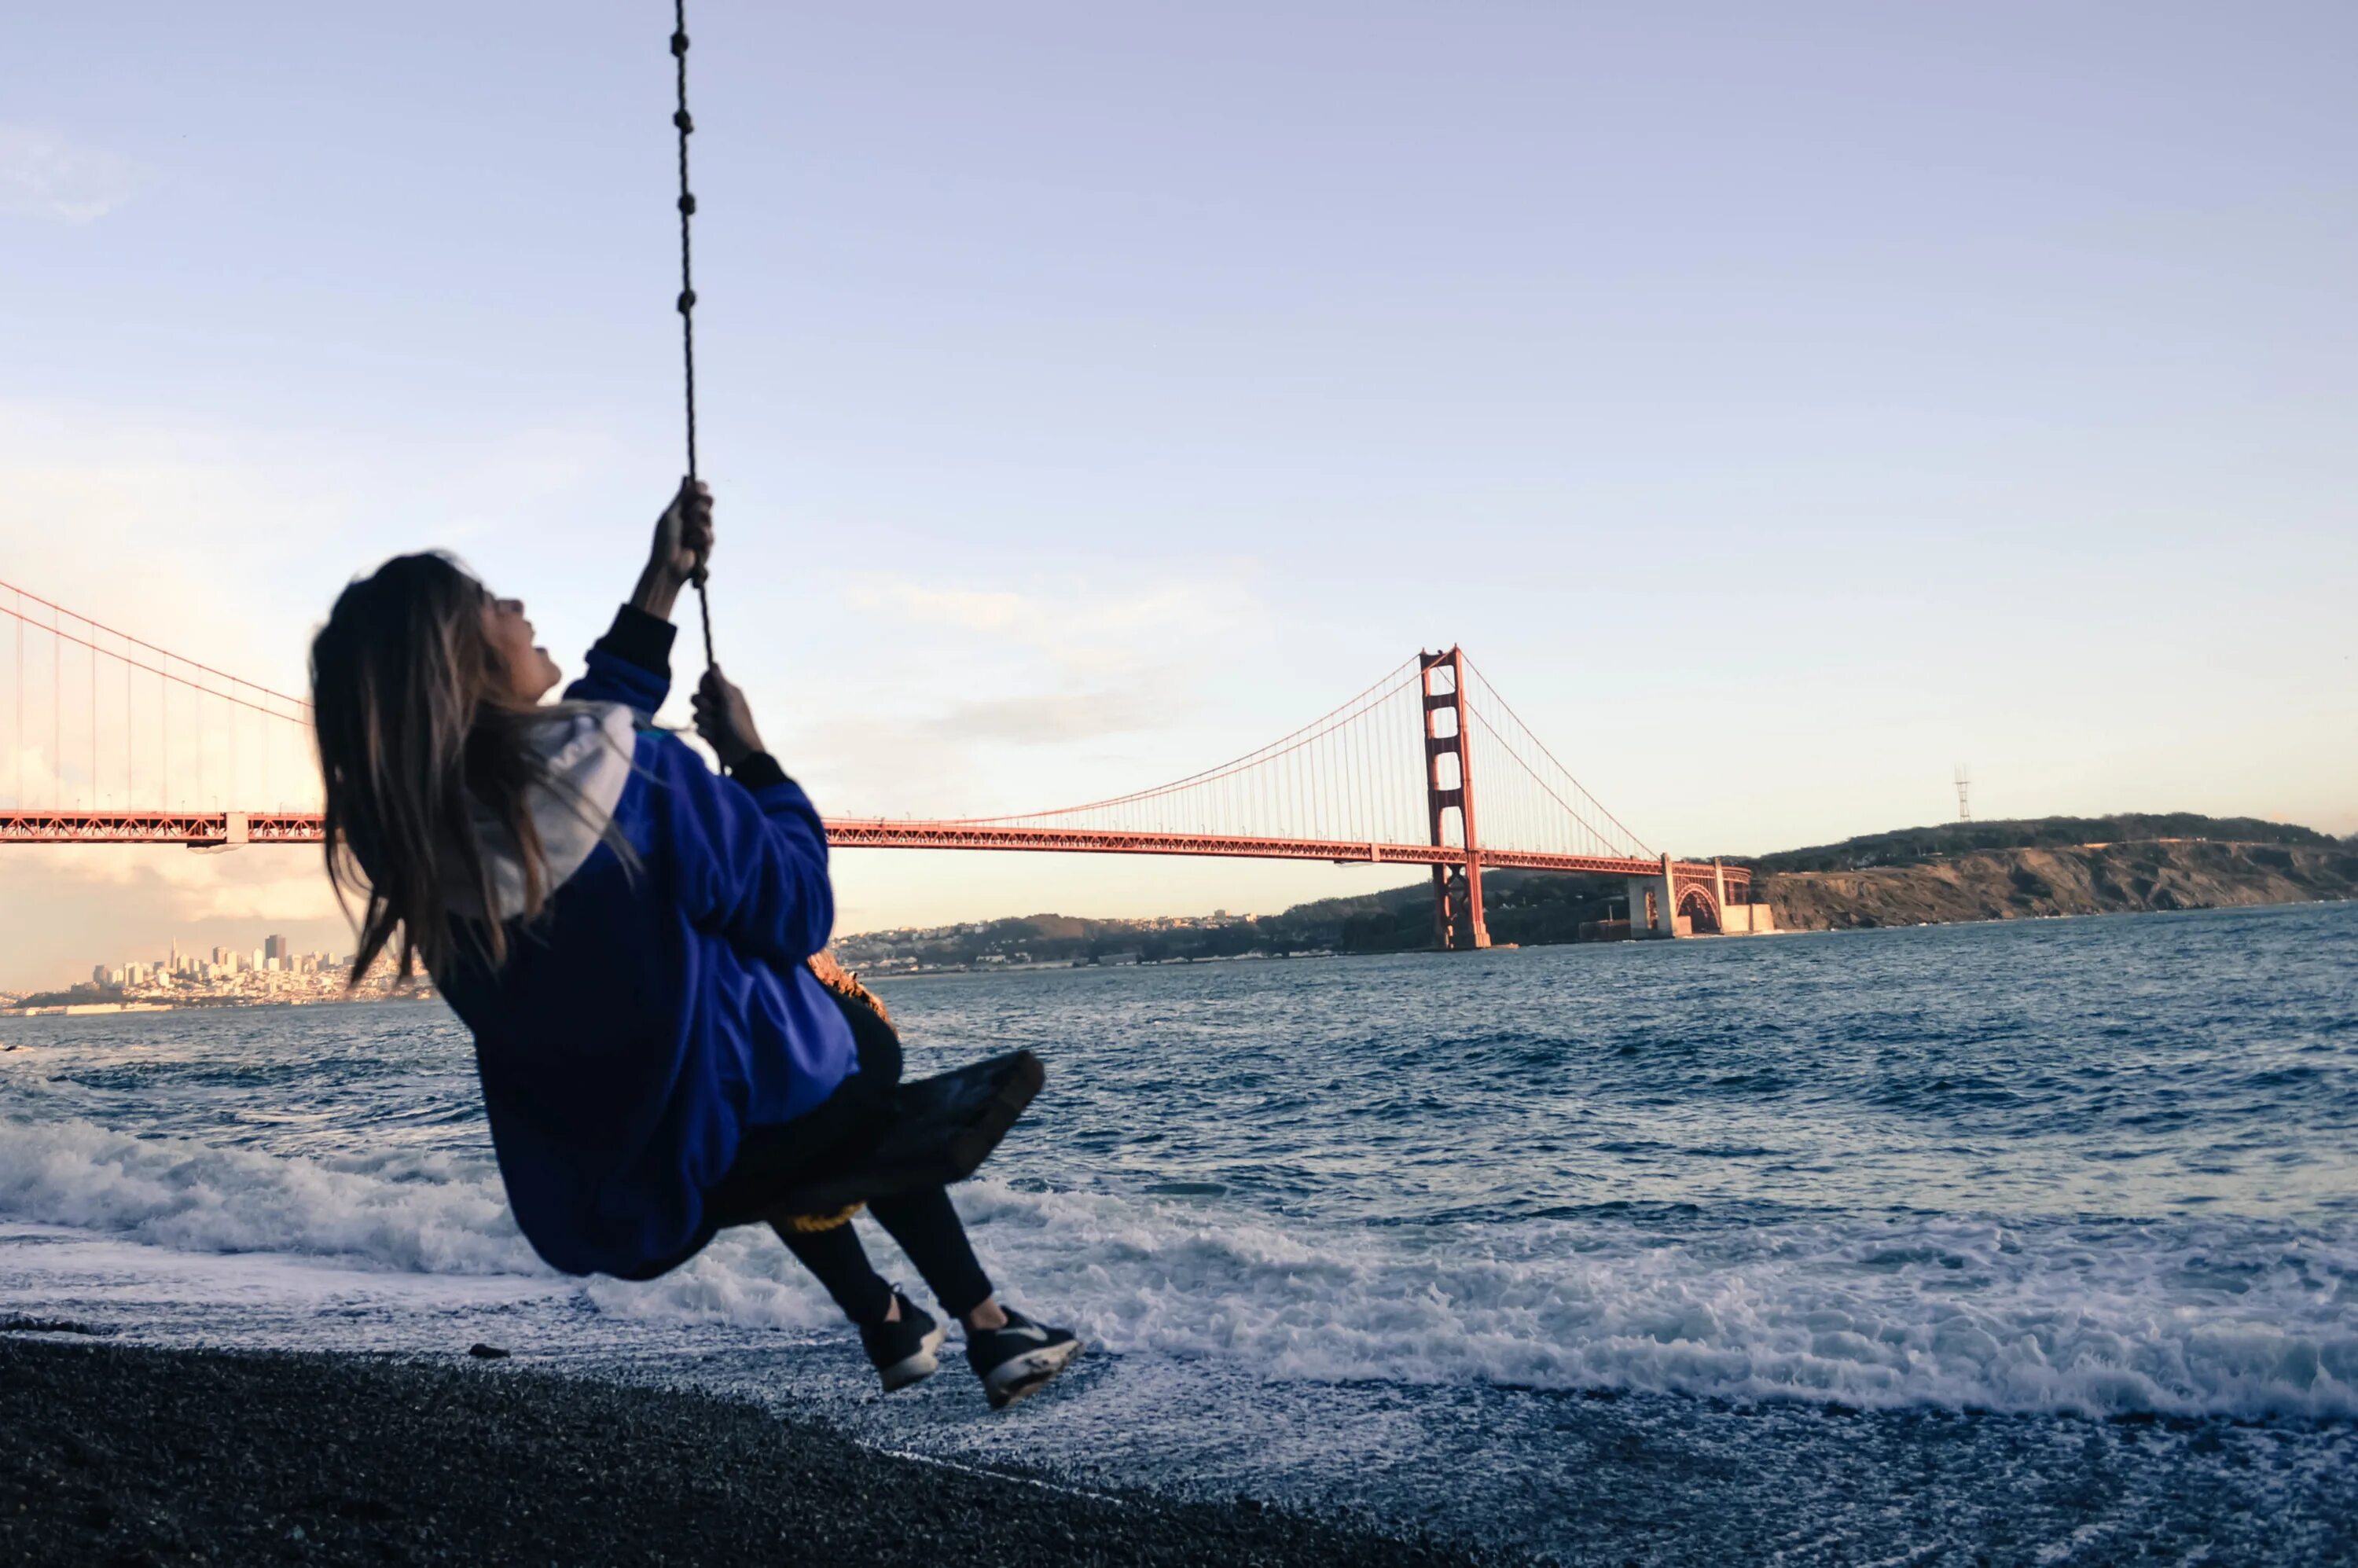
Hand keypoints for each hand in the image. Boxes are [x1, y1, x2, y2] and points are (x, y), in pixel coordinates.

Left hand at [631, 477, 713, 618]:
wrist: (669, 565)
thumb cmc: (664, 540)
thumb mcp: (671, 514)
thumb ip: (681, 498)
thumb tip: (687, 478)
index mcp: (681, 509)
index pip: (697, 494)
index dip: (701, 489)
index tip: (702, 488)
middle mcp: (692, 518)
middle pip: (707, 503)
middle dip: (700, 507)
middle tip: (692, 513)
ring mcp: (700, 532)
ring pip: (709, 519)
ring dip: (698, 526)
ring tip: (688, 536)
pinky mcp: (707, 546)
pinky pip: (710, 536)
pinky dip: (700, 540)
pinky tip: (692, 547)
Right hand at [692, 665, 764, 768]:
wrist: (741, 754)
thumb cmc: (739, 724)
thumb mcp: (730, 700)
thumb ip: (720, 682)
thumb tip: (714, 663)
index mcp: (726, 692)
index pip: (706, 680)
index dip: (705, 686)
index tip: (711, 693)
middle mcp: (718, 703)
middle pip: (697, 696)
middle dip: (704, 706)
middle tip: (716, 712)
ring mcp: (712, 718)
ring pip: (695, 713)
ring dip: (706, 722)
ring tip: (717, 729)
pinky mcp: (708, 732)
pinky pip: (697, 727)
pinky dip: (706, 733)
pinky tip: (715, 738)